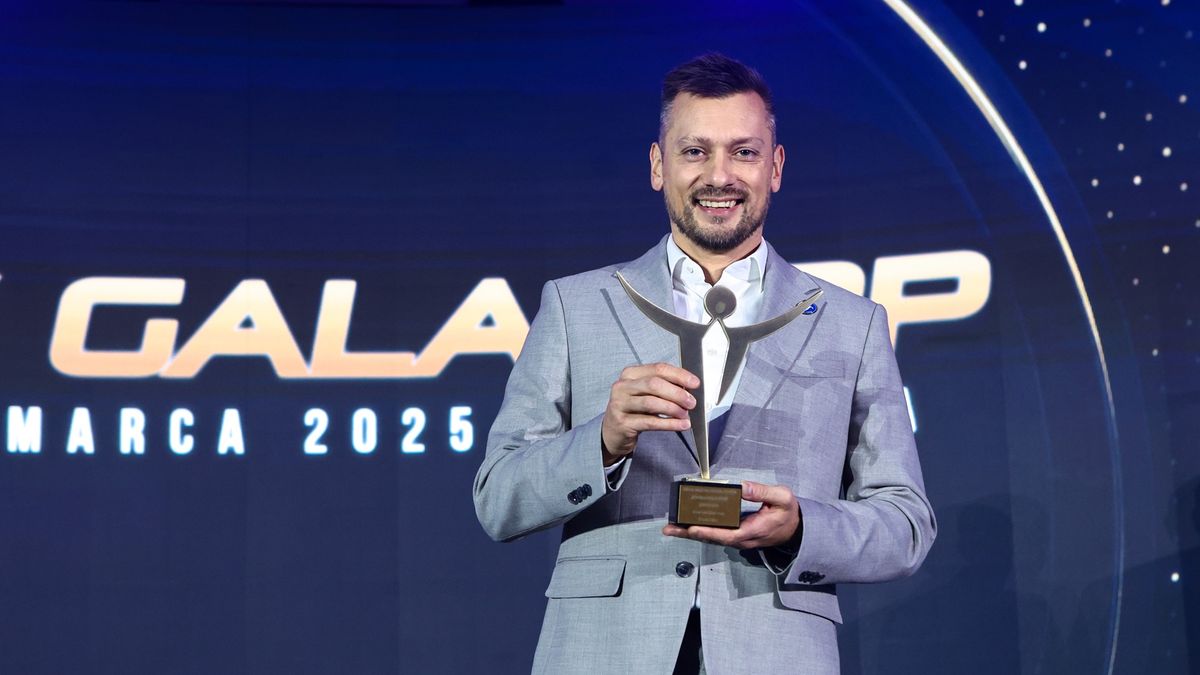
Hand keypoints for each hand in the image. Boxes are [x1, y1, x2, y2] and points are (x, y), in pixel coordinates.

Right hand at [600, 363, 697, 464]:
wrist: (612, 432)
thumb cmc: (634, 410)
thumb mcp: (645, 394)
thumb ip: (663, 387)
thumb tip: (688, 389)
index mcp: (630, 374)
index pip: (658, 369)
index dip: (679, 375)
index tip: (695, 383)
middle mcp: (622, 386)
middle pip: (654, 384)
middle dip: (677, 393)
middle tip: (691, 402)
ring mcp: (620, 404)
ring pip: (651, 403)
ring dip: (673, 409)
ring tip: (685, 415)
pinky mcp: (622, 422)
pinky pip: (649, 422)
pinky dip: (668, 424)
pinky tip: (680, 425)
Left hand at [662, 481, 800, 548]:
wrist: (795, 529)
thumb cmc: (788, 513)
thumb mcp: (782, 498)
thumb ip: (763, 492)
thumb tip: (743, 486)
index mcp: (753, 530)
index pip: (727, 534)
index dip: (709, 532)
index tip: (692, 528)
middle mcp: (743, 538)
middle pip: (712, 538)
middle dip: (689, 534)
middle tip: (669, 529)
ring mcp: (738, 539)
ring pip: (711, 538)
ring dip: (690, 534)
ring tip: (671, 528)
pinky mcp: (736, 535)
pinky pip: (715, 534)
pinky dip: (699, 531)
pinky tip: (686, 526)